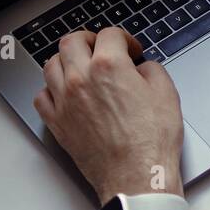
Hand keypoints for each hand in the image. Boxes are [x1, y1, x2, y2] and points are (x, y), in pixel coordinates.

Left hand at [33, 28, 183, 202]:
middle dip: (89, 40)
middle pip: (71, 42)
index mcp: (109, 66)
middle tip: (101, 48)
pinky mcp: (58, 122)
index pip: (109, 34)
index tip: (131, 49)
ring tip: (81, 67)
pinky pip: (42, 96)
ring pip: (51, 65)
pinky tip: (66, 93)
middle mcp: (81, 79)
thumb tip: (143, 68)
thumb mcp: (167, 94)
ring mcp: (65, 100)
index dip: (124, 38)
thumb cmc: (152, 140)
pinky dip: (52, 89)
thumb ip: (153, 70)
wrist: (137, 174)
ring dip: (67, 60)